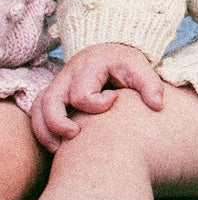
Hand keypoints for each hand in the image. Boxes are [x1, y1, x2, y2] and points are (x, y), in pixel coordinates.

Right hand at [28, 44, 165, 153]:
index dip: (97, 105)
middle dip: (58, 123)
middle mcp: (67, 75)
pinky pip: (37, 112)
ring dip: (45, 130)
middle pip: (49, 101)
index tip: (114, 99)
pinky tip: (56, 145)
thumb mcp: (140, 67)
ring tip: (58, 149)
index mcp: (88, 67)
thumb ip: (150, 84)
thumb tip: (157, 106)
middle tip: (76, 135)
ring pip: (38, 108)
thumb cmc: (124, 62)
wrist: (110, 49)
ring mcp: (58, 85)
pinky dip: (42, 128)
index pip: (82, 94)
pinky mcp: (54, 94)